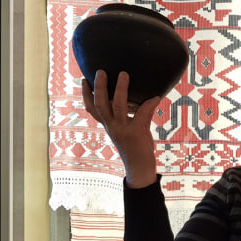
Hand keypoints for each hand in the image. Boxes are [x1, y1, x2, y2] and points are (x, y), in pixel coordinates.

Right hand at [81, 70, 159, 187]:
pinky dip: (150, 104)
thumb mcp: (133, 129)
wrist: (140, 169)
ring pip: (118, 106)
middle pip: (100, 105)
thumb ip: (138, 114)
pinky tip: (156, 96)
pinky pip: (142, 114)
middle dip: (99, 87)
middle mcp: (112, 127)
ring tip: (124, 74)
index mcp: (109, 126)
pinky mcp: (135, 133)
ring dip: (121, 89)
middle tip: (100, 71)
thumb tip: (151, 96)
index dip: (86, 95)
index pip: (92, 110)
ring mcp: (122, 130)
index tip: (83, 80)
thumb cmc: (136, 148)